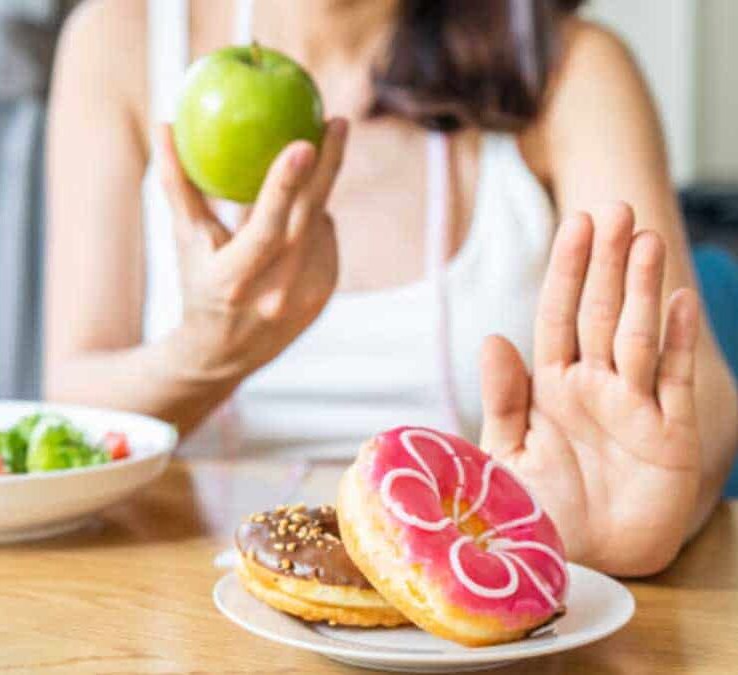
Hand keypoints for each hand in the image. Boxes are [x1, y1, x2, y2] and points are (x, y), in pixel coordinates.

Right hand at [157, 118, 348, 380]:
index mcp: (234, 280)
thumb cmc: (196, 283)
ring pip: (320, 224)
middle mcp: (275, 293)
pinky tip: (299, 216)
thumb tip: (163, 123)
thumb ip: (176, 183)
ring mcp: (305, 298)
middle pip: (310, 218)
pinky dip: (313, 221)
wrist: (222, 354)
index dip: (285, 187)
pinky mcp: (324, 295)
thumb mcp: (183, 239)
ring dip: (314, 193)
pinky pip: (326, 239)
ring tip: (304, 167)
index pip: (265, 229)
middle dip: (329, 166)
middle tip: (337, 121)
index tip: (303, 143)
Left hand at [479, 203, 701, 575]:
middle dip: (607, 262)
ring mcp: (634, 406)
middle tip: (615, 208)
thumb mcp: (506, 454)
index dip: (567, 270)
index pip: (558, 316)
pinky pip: (672, 381)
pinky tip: (677, 301)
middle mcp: (594, 386)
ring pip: (637, 334)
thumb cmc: (538, 510)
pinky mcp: (669, 435)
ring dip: (641, 288)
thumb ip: (503, 398)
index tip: (576, 223)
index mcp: (551, 386)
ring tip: (644, 239)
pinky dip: (674, 341)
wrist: (578, 563)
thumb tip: (493, 337)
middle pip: (601, 312)